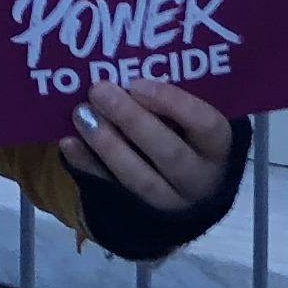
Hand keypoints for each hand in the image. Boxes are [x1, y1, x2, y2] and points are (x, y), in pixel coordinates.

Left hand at [59, 80, 236, 212]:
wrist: (187, 192)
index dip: (172, 103)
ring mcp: (171, 203)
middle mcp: (200, 179)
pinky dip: (88, 167)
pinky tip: (69, 143)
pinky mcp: (140, 216)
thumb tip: (126, 72)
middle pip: (169, 153)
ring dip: (108, 145)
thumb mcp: (191, 120)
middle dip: (131, 121)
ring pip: (141, 179)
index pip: (205, 124)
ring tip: (81, 114)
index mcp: (218, 148)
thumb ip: (170, 102)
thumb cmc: (187, 137)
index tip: (136, 83)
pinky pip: (112, 192)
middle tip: (99, 90)